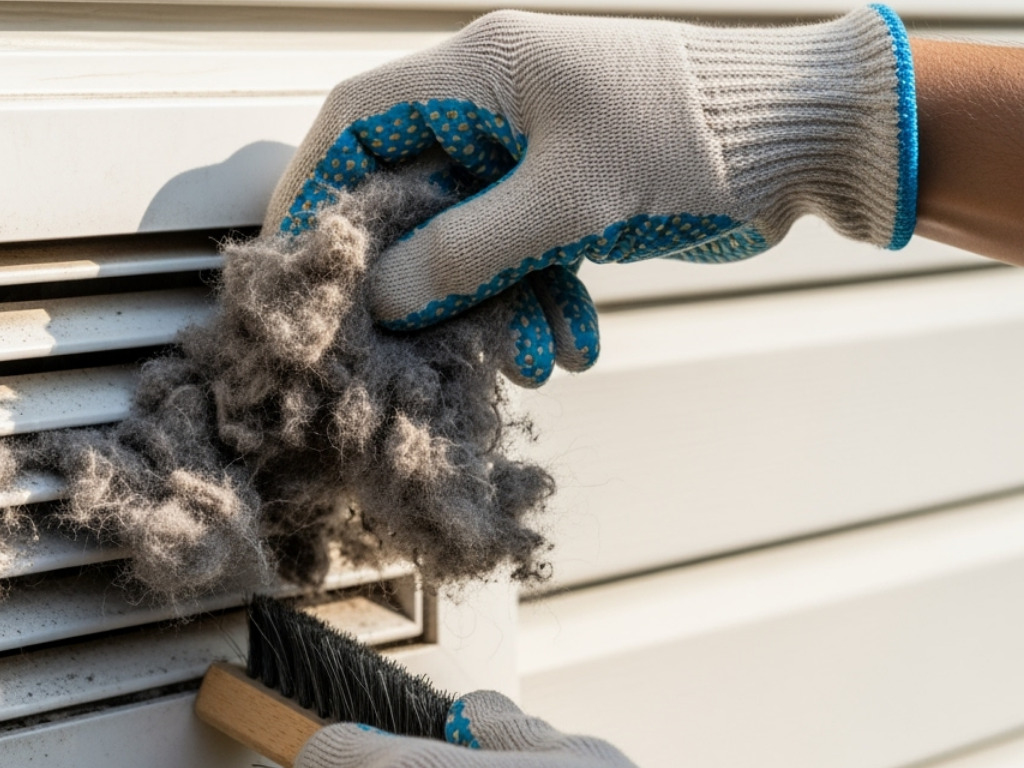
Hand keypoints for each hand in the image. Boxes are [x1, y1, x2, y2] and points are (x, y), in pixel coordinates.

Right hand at [266, 5, 916, 367]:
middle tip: (406, 338)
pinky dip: (535, 305)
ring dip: (488, 308)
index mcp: (481, 71)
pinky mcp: (565, 196)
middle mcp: (494, 106)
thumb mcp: (569, 200)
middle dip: (415, 277)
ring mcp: (529, 153)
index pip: (356, 121)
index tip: (298, 263)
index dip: (313, 190)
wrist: (807, 140)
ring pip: (466, 242)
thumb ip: (467, 251)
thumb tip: (384, 297)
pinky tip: (567, 345)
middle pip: (407, 196)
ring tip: (523, 357)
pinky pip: (519, 259)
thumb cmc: (697, 134)